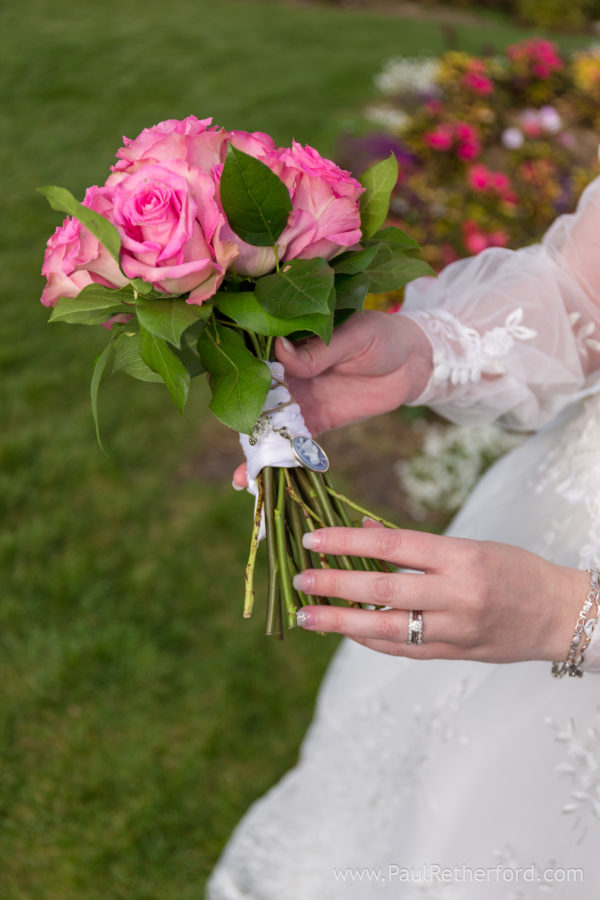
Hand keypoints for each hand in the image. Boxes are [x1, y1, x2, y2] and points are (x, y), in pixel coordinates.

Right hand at [232, 310, 431, 487]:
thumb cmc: (379, 336)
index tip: (220, 386)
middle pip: (254, 397)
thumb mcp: (351, 336)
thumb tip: (280, 352)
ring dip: (255, 450)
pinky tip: (261, 479)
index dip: (235, 370)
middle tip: (230, 436)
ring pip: (269, 426)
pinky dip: (279, 461)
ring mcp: (298, 400)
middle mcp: (285, 373)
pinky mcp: (316, 423)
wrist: (411, 362)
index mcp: (289, 342)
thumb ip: (317, 350)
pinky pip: (294, 444)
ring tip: (242, 476)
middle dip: (238, 418)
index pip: (254, 355)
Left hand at [292, 523, 588, 662]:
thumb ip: (414, 545)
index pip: (392, 545)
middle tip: (299, 580)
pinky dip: (371, 639)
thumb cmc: (513, 570)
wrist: (559, 614)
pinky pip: (402, 648)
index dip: (347, 542)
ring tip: (307, 616)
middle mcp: (456, 594)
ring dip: (341, 622)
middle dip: (335, 584)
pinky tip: (346, 631)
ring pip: (386, 627)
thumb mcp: (468, 546)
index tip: (313, 540)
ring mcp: (454, 629)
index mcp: (460, 557)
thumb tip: (362, 532)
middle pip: (382, 589)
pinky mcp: (453, 654)